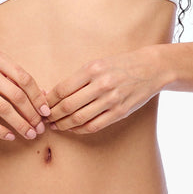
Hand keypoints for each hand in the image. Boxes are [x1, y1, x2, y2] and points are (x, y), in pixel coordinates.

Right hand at [0, 50, 49, 141]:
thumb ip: (14, 75)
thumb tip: (43, 93)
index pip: (25, 79)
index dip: (38, 97)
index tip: (46, 112)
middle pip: (17, 95)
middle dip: (32, 114)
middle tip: (40, 128)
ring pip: (3, 108)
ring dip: (20, 124)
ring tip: (29, 134)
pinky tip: (9, 136)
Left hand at [45, 47, 163, 134]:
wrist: (151, 68)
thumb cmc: (120, 65)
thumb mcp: (98, 64)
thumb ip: (78, 78)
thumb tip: (53, 94)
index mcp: (92, 69)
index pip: (62, 89)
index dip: (48, 101)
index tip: (41, 105)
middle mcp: (101, 84)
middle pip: (68, 106)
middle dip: (52, 115)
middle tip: (44, 119)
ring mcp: (112, 100)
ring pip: (80, 118)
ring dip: (64, 124)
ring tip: (55, 125)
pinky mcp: (120, 112)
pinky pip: (94, 125)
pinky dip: (80, 129)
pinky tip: (72, 128)